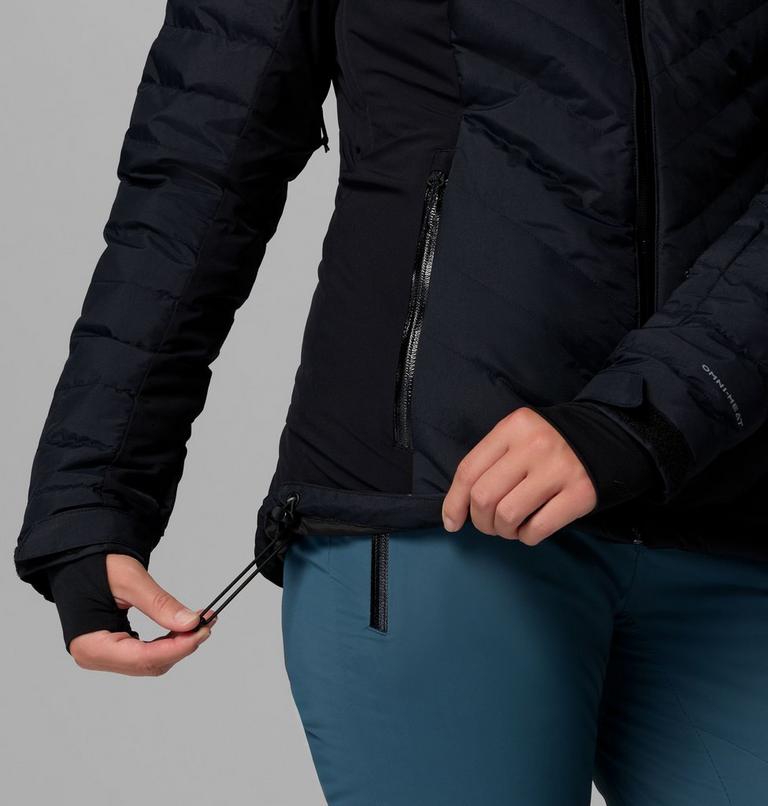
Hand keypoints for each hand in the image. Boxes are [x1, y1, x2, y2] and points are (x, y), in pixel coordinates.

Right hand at [69, 554, 215, 675]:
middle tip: (207, 622)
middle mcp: (94, 657)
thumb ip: (160, 605)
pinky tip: (184, 626)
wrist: (79, 559)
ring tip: (202, 621)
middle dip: (182, 645)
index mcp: (91, 645)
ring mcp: (104, 655)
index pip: (142, 658)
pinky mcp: (114, 648)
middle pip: (148, 663)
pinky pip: (146, 652)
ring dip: (178, 644)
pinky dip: (168, 641)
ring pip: (150, 661)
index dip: (177, 648)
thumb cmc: (96, 566)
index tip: (201, 631)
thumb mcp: (131, 581)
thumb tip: (191, 623)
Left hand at [442, 406, 596, 543]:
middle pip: (484, 497)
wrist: (605, 438)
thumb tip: (456, 510)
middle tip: (490, 525)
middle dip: (480, 521)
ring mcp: (559, 469)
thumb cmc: (547, 444)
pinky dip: (526, 537)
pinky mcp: (580, 494)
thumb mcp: (516, 438)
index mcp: (513, 428)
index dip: (454, 503)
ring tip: (511, 526)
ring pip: (508, 516)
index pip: (468, 470)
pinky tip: (531, 528)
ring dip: (503, 531)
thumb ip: (489, 463)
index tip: (451, 522)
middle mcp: (534, 446)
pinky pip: (537, 529)